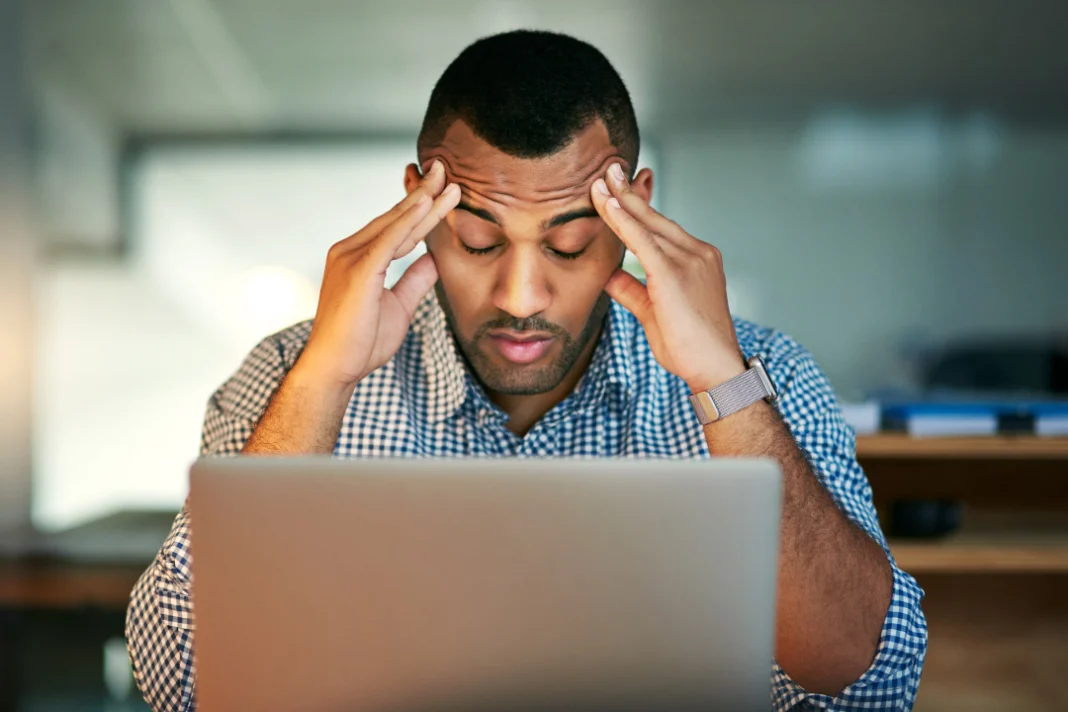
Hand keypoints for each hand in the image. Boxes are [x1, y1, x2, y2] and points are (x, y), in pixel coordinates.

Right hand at [297, 160, 460, 390]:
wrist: (335, 369)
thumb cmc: (362, 342)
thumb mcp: (400, 306)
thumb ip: (415, 280)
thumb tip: (434, 259)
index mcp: (359, 258)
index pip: (398, 228)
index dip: (422, 209)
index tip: (444, 190)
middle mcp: (350, 250)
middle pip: (396, 218)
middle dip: (423, 194)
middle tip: (445, 169)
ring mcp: (350, 258)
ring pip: (395, 224)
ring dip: (422, 201)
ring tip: (446, 180)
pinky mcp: (357, 271)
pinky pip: (388, 240)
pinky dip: (408, 221)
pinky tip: (426, 204)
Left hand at [591, 163, 744, 392]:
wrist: (714, 368)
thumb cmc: (689, 346)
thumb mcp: (653, 312)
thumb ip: (631, 290)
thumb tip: (609, 275)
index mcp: (697, 259)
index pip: (661, 227)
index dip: (639, 206)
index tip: (621, 187)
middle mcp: (697, 253)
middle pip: (655, 217)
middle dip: (629, 191)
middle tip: (609, 168)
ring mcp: (689, 261)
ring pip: (648, 224)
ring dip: (621, 200)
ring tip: (601, 179)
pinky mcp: (674, 274)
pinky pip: (642, 241)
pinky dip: (624, 222)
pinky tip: (608, 205)